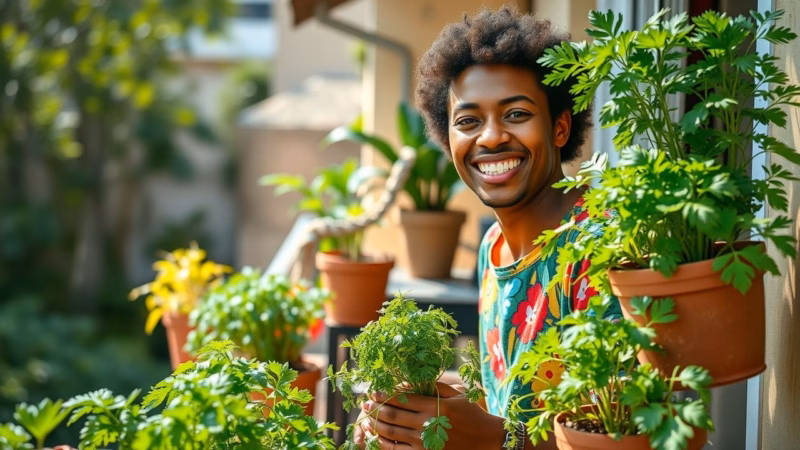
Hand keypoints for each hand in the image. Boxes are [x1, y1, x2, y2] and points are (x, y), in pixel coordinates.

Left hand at [360, 382, 504, 449]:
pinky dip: (384, 443)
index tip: (373, 392)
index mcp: (433, 406)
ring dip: (375, 425)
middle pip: (393, 415)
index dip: (384, 395)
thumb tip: (413, 382)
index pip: (401, 398)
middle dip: (375, 409)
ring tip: (365, 420)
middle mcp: (426, 424)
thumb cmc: (473, 415)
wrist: (488, 441)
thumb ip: (435, 387)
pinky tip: (377, 437)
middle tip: (364, 405)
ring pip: (392, 433)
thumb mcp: (457, 395)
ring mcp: (424, 442)